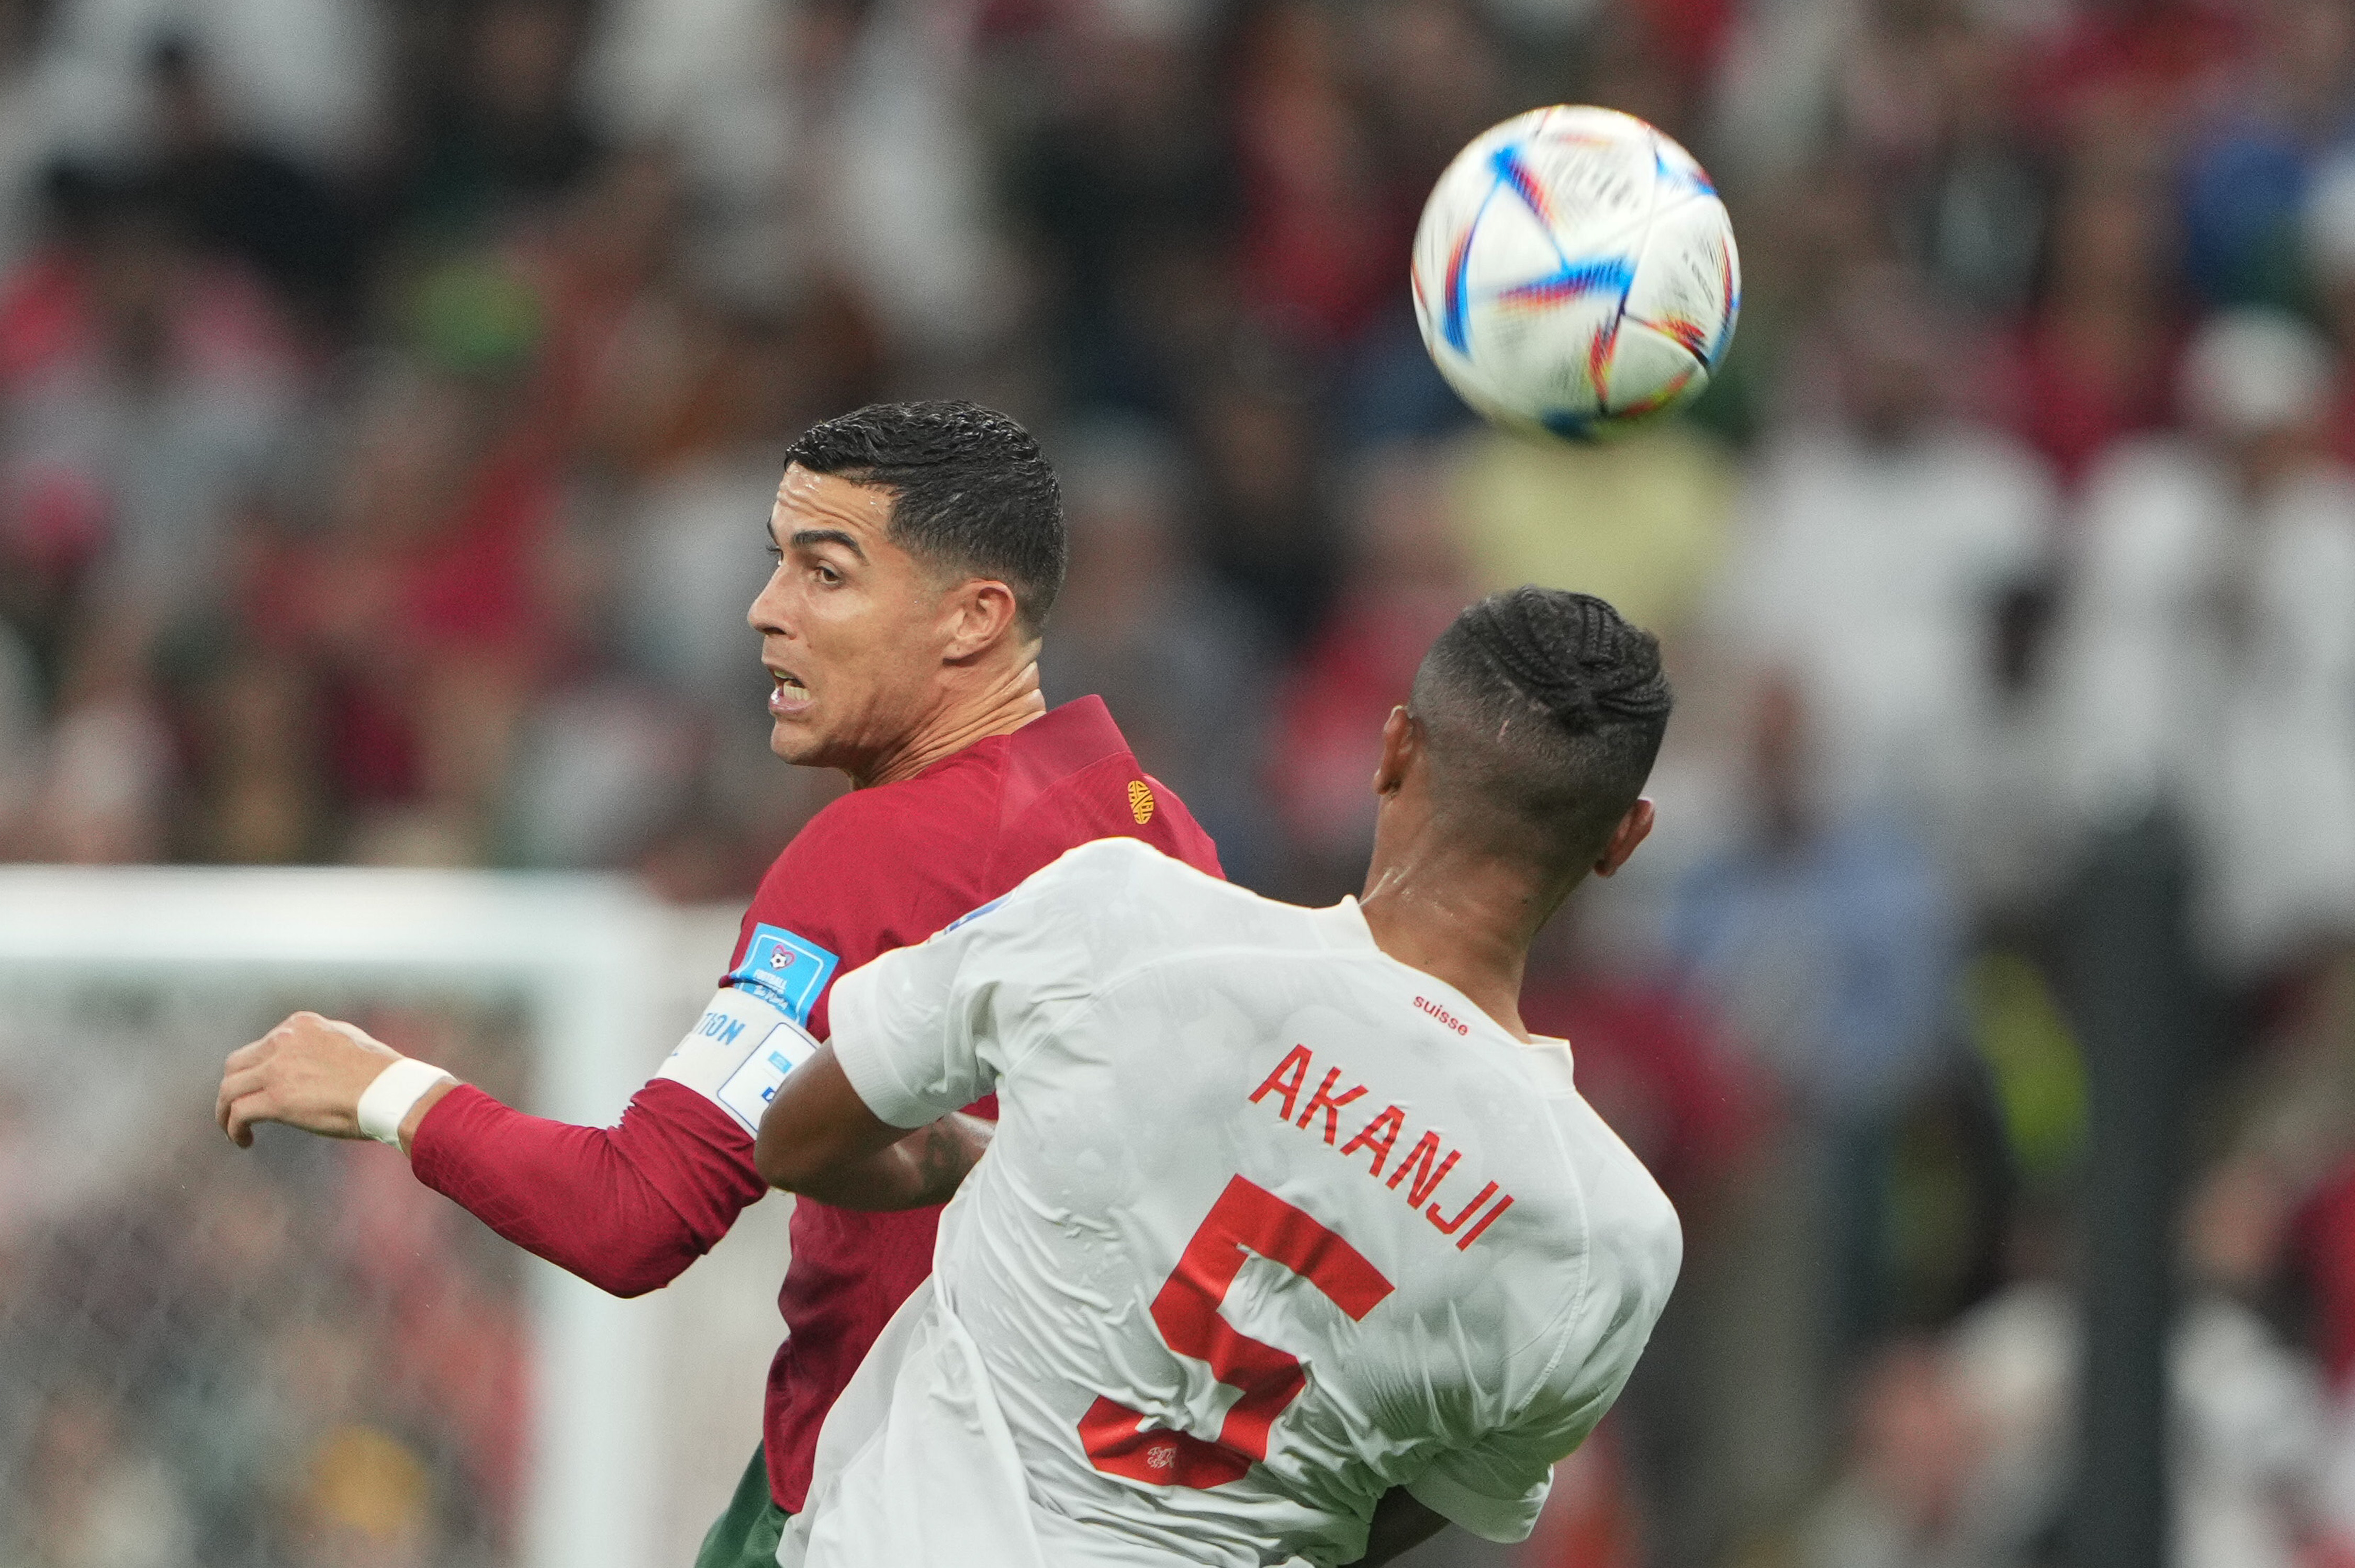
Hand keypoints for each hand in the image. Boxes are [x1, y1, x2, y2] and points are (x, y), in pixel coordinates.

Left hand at [216, 1011, 402, 1147]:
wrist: (391, 1091)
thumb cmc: (381, 1074)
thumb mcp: (348, 1041)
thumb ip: (321, 1044)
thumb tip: (311, 1059)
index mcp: (301, 1025)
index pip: (263, 1045)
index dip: (257, 1071)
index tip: (262, 1089)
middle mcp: (284, 1040)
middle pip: (236, 1064)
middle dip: (233, 1088)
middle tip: (236, 1108)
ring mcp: (278, 1069)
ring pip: (229, 1089)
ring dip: (225, 1111)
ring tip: (232, 1129)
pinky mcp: (276, 1098)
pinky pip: (238, 1113)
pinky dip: (233, 1128)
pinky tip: (243, 1140)